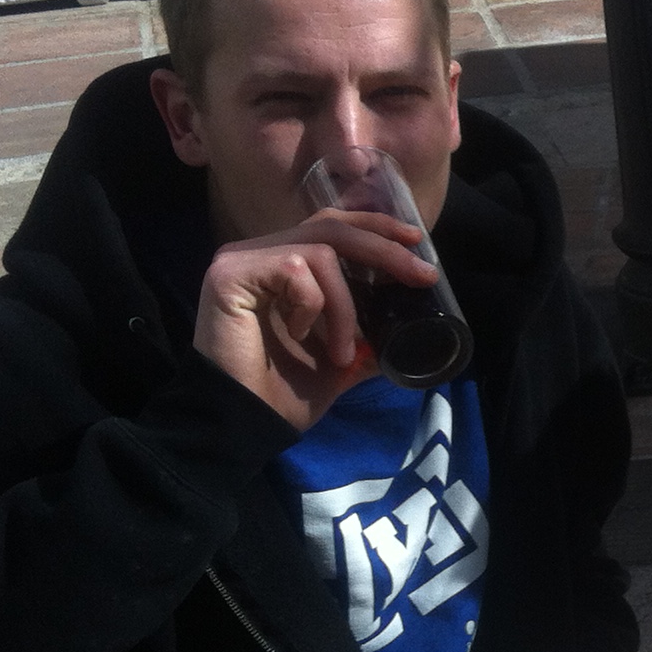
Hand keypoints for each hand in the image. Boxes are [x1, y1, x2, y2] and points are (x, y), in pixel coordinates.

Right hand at [193, 209, 435, 430]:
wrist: (245, 423)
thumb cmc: (283, 393)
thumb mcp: (340, 361)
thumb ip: (367, 338)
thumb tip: (407, 331)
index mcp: (283, 267)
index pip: (332, 229)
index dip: (375, 228)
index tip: (415, 241)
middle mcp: (260, 254)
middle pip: (331, 229)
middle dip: (384, 249)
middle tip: (422, 275)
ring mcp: (241, 260)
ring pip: (320, 252)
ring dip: (346, 306)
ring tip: (343, 352)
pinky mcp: (229, 274)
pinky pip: (294, 271)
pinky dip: (313, 306)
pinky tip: (298, 335)